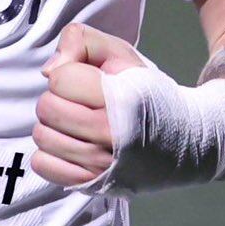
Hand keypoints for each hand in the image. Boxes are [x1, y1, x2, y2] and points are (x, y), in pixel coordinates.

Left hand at [32, 22, 144, 187]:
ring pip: (42, 136)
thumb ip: (80, 41)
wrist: (182, 140)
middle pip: (46, 108)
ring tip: (80, 124)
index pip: (59, 79)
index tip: (89, 81)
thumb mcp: (120, 53)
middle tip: (82, 103)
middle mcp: (111, 134)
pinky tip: (73, 145)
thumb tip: (48, 71)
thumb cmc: (145, 92)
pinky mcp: (90, 184)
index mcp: (121, 98)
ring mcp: (100, 164)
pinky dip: (51, 153)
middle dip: (59, 99)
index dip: (70, 74)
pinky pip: (43, 165)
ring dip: (55, 126)